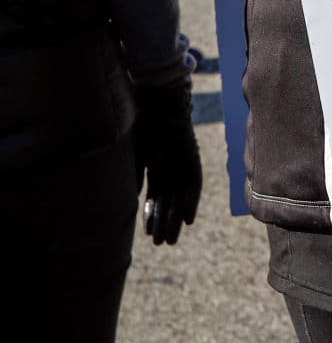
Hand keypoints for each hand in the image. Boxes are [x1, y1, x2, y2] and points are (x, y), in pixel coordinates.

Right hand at [133, 80, 202, 244]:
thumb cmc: (139, 120)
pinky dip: (190, 201)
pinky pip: (194, 183)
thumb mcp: (132, 151)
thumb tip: (126, 196)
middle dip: (164, 221)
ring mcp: (182, 161)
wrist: (156, 98)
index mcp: (155, 163)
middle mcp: (170, 164)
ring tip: (170, 239)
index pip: (155, 195)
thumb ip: (132, 173)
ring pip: (181, 196)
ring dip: (175, 217)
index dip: (151, 214)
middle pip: (169, 199)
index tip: (148, 233)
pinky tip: (187, 220)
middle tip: (161, 244)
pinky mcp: (192, 157)